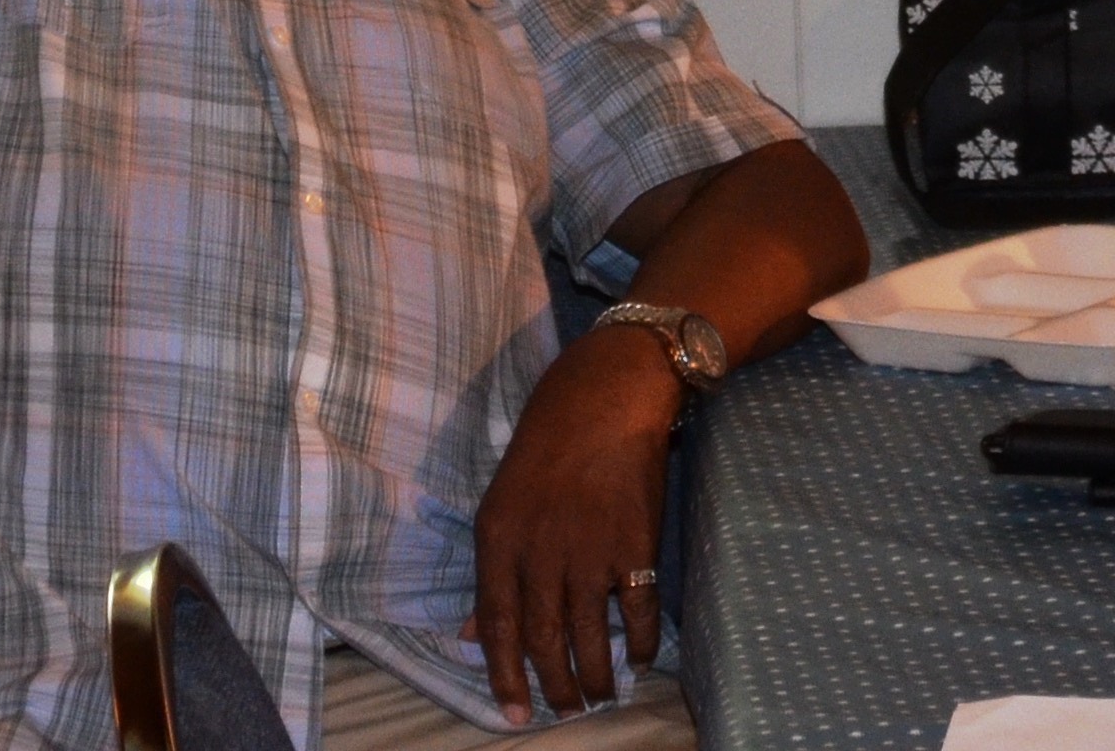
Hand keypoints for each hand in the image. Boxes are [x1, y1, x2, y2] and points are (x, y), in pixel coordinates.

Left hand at [468, 324, 678, 719]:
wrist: (606, 398)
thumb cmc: (547, 447)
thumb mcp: (500, 504)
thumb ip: (492, 573)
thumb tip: (474, 637)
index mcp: (498, 540)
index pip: (496, 626)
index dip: (503, 677)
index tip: (514, 716)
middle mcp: (539, 552)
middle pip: (543, 640)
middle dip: (556, 687)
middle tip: (566, 711)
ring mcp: (589, 551)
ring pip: (588, 637)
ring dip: (595, 677)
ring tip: (600, 695)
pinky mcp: (636, 546)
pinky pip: (639, 613)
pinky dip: (639, 644)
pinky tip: (637, 659)